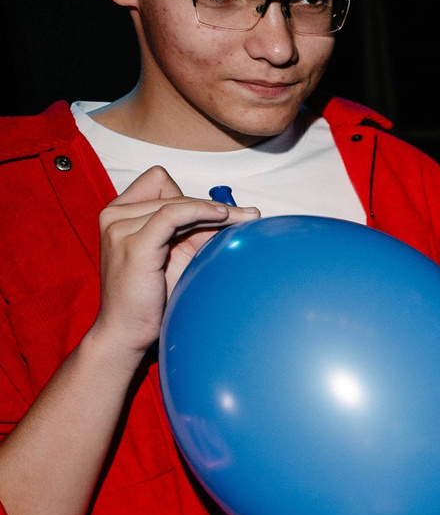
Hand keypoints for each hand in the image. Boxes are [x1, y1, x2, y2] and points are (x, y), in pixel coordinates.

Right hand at [90, 167, 258, 357]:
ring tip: (245, 219)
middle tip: (249, 216)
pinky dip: (201, 211)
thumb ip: (194, 234)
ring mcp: (120, 228)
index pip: (159, 183)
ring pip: (177, 201)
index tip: (222, 214)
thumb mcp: (175, 257)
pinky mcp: (134, 244)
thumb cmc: (151, 300)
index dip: (190, 196)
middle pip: (172, 192)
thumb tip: (235, 217)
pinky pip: (173, 214)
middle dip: (212, 205)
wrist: (127, 332)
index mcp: (120, 215)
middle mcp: (115, 216)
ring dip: (214, 210)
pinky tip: (224, 218)